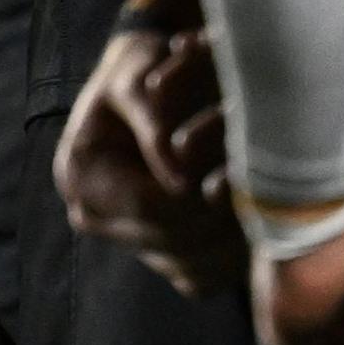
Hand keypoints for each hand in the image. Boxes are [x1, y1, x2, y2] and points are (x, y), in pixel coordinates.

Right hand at [55, 26, 244, 296]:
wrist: (146, 83)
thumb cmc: (142, 67)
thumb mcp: (137, 74)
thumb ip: (152, 121)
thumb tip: (178, 178)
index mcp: (79, 174)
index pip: (147, 205)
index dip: (195, 196)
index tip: (238, 174)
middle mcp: (92, 215)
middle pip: (171, 241)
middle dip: (220, 217)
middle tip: (263, 188)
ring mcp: (125, 240)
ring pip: (191, 267)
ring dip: (233, 241)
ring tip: (263, 202)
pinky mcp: (157, 255)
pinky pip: (202, 277)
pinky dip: (232, 257)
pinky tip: (253, 221)